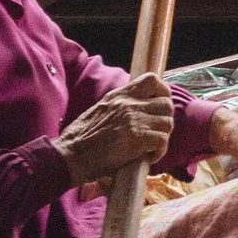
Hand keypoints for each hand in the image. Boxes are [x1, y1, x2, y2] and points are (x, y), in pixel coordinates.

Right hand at [54, 73, 173, 187]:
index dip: (162, 92)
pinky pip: (161, 140)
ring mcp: (134, 120)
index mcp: (119, 95)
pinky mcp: (136, 138)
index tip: (159, 106)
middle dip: (165, 120)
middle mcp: (128, 104)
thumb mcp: (100, 110)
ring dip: (162, 137)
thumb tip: (138, 108)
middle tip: (156, 132)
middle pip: (166, 104)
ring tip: (150, 147)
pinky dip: (159, 151)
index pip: (152, 80)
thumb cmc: (80, 138)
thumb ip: (119, 106)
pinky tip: (148, 157)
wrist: (69, 155)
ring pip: (167, 123)